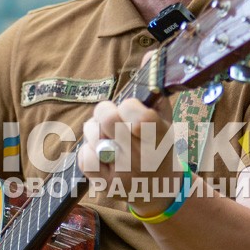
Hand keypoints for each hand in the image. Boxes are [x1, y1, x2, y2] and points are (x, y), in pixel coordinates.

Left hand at [79, 97, 182, 217]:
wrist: (157, 188)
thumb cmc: (157, 147)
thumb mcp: (164, 122)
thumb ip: (154, 93)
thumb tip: (144, 60)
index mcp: (159, 140)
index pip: (140, 117)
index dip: (129, 106)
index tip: (129, 108)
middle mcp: (142, 159)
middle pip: (108, 120)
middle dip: (104, 111)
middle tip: (108, 115)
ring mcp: (123, 174)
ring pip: (93, 136)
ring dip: (94, 130)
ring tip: (105, 134)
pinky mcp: (106, 185)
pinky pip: (85, 157)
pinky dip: (88, 150)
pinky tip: (100, 152)